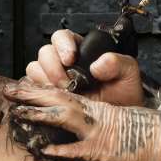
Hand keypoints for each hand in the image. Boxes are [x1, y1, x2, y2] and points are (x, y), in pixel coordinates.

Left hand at [3, 78, 160, 160]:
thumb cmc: (152, 132)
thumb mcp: (125, 117)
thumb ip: (102, 116)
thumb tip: (85, 117)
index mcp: (100, 108)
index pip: (65, 93)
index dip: (41, 90)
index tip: (20, 87)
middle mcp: (98, 116)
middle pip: (58, 99)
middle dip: (31, 95)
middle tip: (7, 91)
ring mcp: (101, 133)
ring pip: (64, 118)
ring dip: (38, 115)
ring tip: (16, 113)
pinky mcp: (106, 152)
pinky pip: (79, 150)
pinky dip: (60, 149)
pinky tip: (42, 148)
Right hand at [26, 29, 144, 105]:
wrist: (119, 123)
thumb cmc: (123, 95)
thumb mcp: (129, 74)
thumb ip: (119, 63)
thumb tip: (98, 65)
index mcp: (80, 50)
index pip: (62, 37)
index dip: (62, 44)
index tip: (70, 58)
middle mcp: (63, 63)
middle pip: (45, 53)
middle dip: (53, 66)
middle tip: (68, 82)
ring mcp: (53, 80)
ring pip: (34, 69)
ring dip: (45, 80)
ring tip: (64, 93)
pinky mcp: (46, 97)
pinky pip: (32, 90)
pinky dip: (39, 93)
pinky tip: (55, 100)